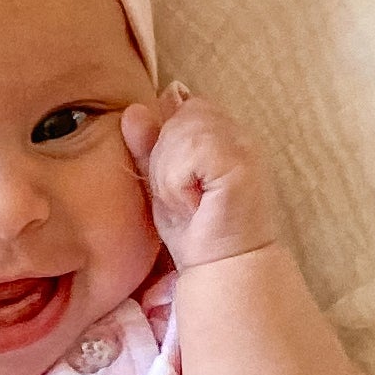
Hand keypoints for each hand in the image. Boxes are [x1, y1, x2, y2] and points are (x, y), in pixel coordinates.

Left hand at [120, 86, 280, 270]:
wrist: (223, 269)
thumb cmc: (195, 232)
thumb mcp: (162, 183)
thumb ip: (148, 146)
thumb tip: (133, 109)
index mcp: (221, 129)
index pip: (179, 106)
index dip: (167, 145)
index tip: (181, 186)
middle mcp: (236, 130)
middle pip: (178, 114)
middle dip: (166, 160)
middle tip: (184, 199)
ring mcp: (242, 143)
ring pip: (180, 132)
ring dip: (171, 176)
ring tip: (189, 203)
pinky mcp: (240, 162)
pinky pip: (188, 154)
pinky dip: (179, 185)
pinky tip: (195, 206)